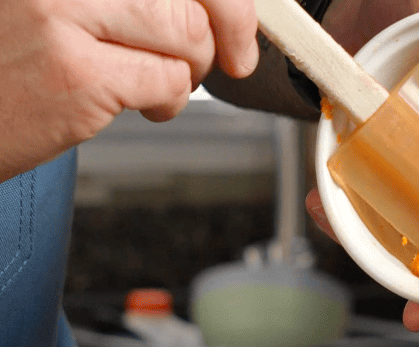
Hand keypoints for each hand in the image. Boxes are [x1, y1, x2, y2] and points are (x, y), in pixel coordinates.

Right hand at [0, 0, 259, 181]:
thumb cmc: (10, 56)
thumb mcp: (64, 2)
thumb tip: (219, 5)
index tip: (236, 20)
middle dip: (221, 32)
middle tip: (219, 59)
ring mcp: (63, 11)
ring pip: (190, 34)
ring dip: (189, 70)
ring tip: (156, 81)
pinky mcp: (76, 72)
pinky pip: (169, 82)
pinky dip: (169, 102)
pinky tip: (138, 104)